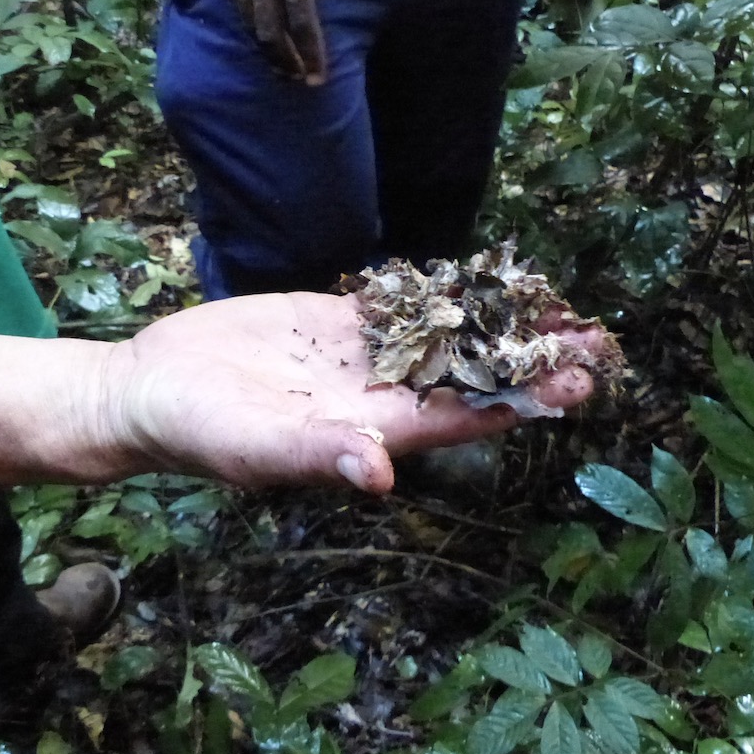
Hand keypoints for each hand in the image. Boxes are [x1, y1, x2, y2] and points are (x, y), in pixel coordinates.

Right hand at [106, 292, 599, 493]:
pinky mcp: (339, 322)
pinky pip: (405, 306)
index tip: (578, 382)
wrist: (156, 387)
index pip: (464, 417)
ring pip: (448, 337)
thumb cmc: (198, 428)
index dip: (523, 400)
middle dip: (533, 359)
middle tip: (597, 335)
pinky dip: (447, 294)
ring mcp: (364, 356)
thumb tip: (375, 474)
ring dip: (502, 322)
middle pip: (472, 376)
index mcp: (373, 429)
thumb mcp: (252, 445)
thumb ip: (314, 456)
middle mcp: (381, 395)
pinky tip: (486, 278)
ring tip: (557, 302)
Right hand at [202, 0, 337, 82]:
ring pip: (252, 24)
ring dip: (269, 52)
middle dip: (287, 63)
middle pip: (272, 32)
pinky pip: (240, 5)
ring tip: (284, 70)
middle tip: (302, 82)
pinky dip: (255, 29)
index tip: (318, 76)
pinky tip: (265, 39)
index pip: (301, 18)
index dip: (310, 52)